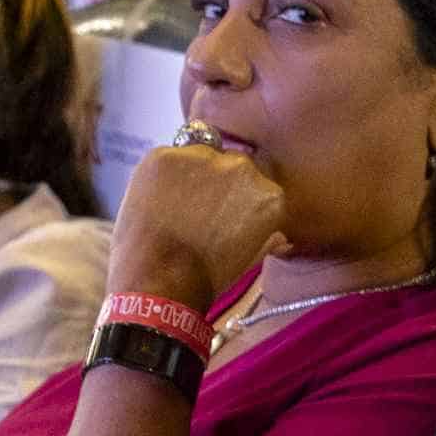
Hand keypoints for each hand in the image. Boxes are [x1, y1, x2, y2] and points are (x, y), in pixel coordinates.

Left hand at [107, 141, 290, 307]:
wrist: (161, 280)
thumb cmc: (208, 276)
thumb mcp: (252, 257)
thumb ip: (267, 234)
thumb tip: (278, 234)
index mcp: (270, 194)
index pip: (256, 182)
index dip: (237, 198)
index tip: (224, 213)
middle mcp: (241, 167)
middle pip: (229, 163)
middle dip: (217, 181)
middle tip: (198, 210)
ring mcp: (201, 157)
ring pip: (198, 156)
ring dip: (190, 174)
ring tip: (175, 207)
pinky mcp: (164, 155)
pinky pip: (167, 159)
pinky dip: (162, 177)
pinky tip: (157, 202)